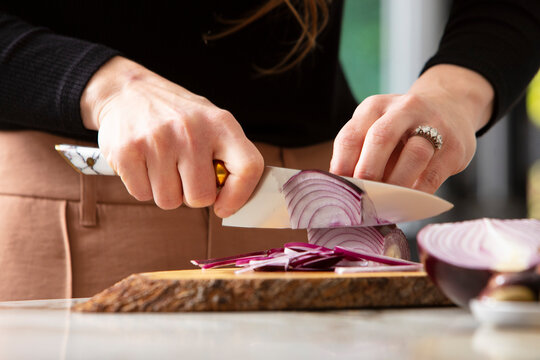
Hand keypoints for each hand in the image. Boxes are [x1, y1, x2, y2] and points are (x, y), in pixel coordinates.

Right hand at [80, 56, 262, 215]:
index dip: (239, 196)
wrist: (126, 91)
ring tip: (162, 164)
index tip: (224, 206)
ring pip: (169, 201)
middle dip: (192, 195)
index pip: (248, 168)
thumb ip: (228, 156)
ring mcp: (158, 140)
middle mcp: (191, 131)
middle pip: (201, 197)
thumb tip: (233, 200)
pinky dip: (143, 186)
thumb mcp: (210, 122)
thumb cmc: (176, 116)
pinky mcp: (127, 151)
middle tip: (183, 174)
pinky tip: (143, 163)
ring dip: (166, 191)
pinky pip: (142, 195)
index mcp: (220, 123)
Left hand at [330, 64, 493, 192]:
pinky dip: (417, 194)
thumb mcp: (376, 129)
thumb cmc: (402, 129)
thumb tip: (343, 192)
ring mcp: (434, 125)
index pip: (350, 136)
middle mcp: (403, 109)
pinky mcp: (454, 147)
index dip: (342, 167)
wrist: (451, 107)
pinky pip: (433, 174)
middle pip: (381, 138)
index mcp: (374, 107)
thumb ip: (359, 154)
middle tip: (362, 197)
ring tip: (385, 202)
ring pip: (414, 154)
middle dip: (367, 172)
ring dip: (396, 184)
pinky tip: (407, 204)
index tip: (339, 191)